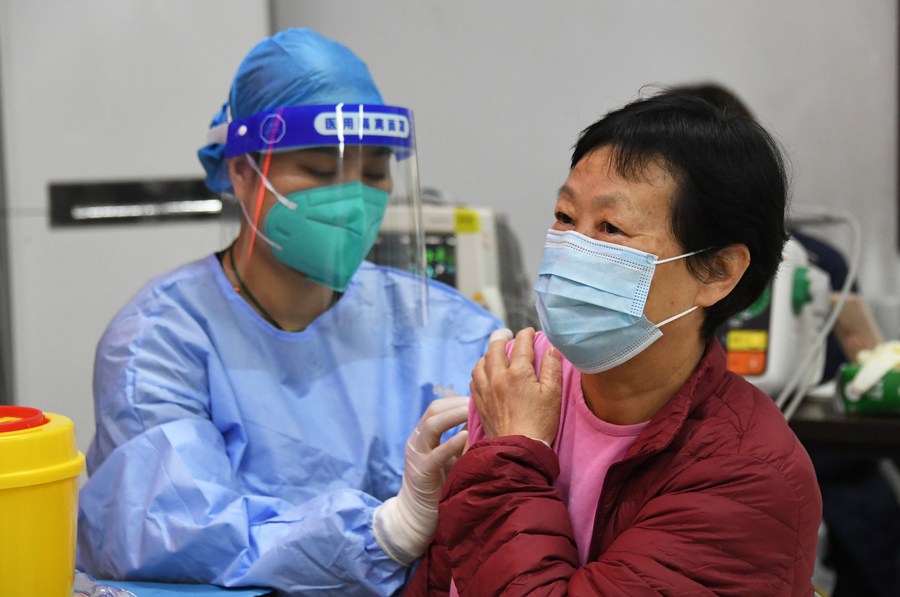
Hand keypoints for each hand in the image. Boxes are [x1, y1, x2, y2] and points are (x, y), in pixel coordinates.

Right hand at [373, 395, 469, 564]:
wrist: (418, 515)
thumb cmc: (439, 484)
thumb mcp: (449, 456)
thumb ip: (461, 438)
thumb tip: (483, 420)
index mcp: (423, 435)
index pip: (438, 407)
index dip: (457, 400)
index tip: (478, 398)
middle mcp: (417, 440)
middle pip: (433, 410)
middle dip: (457, 404)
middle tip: (479, 402)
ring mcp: (417, 455)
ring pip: (431, 426)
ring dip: (453, 416)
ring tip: (472, 412)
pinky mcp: (421, 472)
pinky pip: (435, 455)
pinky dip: (451, 444)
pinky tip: (466, 437)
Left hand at [470, 327, 561, 444]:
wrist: (518, 448)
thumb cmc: (540, 422)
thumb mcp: (553, 394)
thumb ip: (552, 368)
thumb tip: (552, 349)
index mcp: (518, 373)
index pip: (521, 345)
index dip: (526, 334)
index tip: (530, 332)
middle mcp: (498, 377)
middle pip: (495, 349)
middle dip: (502, 338)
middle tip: (507, 335)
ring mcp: (486, 390)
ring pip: (480, 363)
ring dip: (487, 354)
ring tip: (494, 352)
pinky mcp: (480, 403)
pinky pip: (474, 380)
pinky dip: (479, 371)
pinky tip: (484, 373)